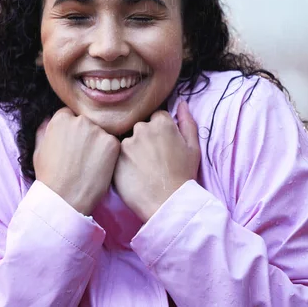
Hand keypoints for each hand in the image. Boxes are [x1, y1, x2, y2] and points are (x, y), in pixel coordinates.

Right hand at [33, 107, 119, 214]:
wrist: (65, 198)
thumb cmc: (49, 176)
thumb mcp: (38, 149)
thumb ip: (44, 129)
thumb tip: (48, 118)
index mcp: (61, 118)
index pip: (70, 115)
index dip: (70, 130)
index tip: (71, 143)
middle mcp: (80, 120)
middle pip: (86, 122)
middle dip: (85, 134)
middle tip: (80, 155)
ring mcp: (98, 131)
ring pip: (100, 132)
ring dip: (97, 143)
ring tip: (89, 163)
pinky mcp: (112, 143)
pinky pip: (112, 144)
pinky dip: (108, 153)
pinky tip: (99, 167)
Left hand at [113, 101, 200, 221]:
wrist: (167, 203)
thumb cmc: (184, 176)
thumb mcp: (193, 147)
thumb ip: (187, 121)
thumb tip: (182, 103)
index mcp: (161, 122)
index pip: (157, 118)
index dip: (160, 133)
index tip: (163, 147)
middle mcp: (141, 128)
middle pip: (140, 128)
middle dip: (145, 140)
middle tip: (152, 160)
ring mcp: (126, 143)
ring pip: (127, 142)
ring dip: (132, 151)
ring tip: (142, 170)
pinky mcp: (114, 159)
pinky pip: (116, 156)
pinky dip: (123, 163)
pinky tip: (132, 175)